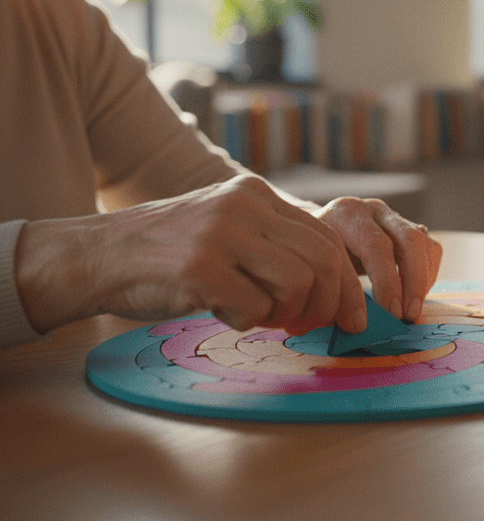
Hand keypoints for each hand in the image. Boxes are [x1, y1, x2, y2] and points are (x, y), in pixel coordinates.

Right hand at [16, 176, 437, 335]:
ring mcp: (222, 234)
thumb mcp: (227, 226)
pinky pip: (255, 308)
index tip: (348, 315)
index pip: (327, 237)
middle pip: (322, 260)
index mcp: (256, 193)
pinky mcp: (200, 267)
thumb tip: (335, 285)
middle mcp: (243, 205)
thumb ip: (274, 242)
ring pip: (297, 283)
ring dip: (287, 313)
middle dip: (328, 303)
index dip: (345, 283)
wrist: (98, 255)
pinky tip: (224, 314)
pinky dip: (248, 322)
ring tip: (262, 317)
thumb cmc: (169, 252)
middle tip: (312, 326)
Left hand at [314, 197, 441, 322]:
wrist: (316, 234)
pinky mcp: (409, 227)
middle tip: (409, 315)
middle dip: (413, 282)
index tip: (391, 314)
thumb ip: (336, 290)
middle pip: (408, 240)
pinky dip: (427, 275)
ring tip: (412, 310)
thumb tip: (358, 325)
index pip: (376, 246)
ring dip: (423, 281)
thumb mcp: (317, 268)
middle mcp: (373, 210)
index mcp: (346, 214)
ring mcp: (393, 216)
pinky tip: (413, 296)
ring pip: (423, 243)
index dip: (387, 282)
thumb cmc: (316, 257)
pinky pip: (430, 249)